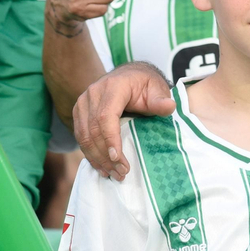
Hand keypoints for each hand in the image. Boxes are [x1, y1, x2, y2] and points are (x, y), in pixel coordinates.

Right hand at [72, 62, 174, 180]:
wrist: (129, 76)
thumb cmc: (145, 85)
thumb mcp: (157, 89)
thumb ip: (160, 100)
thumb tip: (169, 107)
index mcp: (113, 86)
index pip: (106, 116)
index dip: (110, 139)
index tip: (118, 159)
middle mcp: (93, 93)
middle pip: (93, 130)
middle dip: (106, 155)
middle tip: (121, 173)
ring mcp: (83, 103)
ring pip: (84, 136)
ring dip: (97, 158)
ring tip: (113, 174)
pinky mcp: (80, 113)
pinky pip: (81, 136)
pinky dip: (90, 154)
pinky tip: (102, 167)